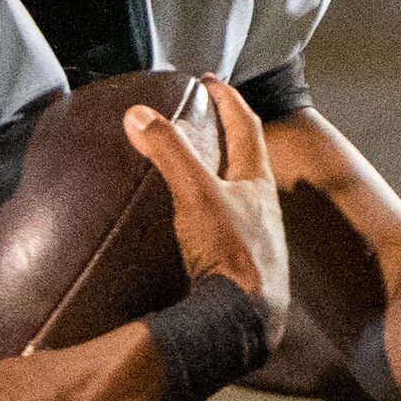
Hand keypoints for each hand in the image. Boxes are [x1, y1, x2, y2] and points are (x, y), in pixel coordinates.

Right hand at [124, 78, 287, 336]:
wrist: (244, 319)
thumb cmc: (229, 254)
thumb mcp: (194, 194)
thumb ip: (169, 151)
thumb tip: (138, 114)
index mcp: (256, 182)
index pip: (245, 126)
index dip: (227, 99)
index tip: (210, 81)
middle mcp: (262, 206)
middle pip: (249, 158)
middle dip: (229, 133)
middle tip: (205, 118)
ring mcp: (257, 237)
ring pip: (242, 193)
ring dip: (223, 174)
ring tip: (198, 168)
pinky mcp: (243, 265)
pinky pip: (230, 226)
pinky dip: (214, 212)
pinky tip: (196, 225)